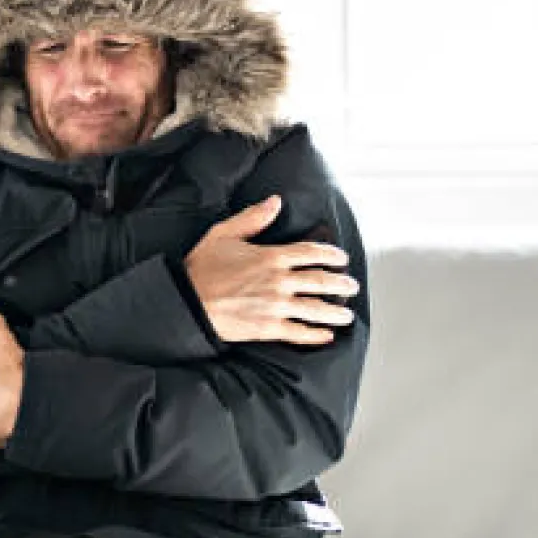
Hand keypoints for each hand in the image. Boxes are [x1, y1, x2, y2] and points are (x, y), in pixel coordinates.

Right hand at [183, 195, 360, 345]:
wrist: (186, 300)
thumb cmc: (201, 268)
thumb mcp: (223, 233)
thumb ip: (252, 217)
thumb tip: (275, 201)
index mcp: (271, 257)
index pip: (311, 252)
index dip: (330, 254)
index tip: (341, 258)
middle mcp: (279, 281)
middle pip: (321, 281)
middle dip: (341, 284)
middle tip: (352, 286)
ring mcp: (275, 306)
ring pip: (316, 308)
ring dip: (335, 312)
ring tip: (346, 315)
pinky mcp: (267, 328)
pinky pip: (298, 332)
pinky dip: (315, 335)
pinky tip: (326, 336)